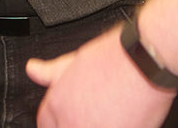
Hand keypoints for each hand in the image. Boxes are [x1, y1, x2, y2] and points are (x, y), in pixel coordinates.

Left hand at [27, 27, 175, 127]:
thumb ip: (51, 71)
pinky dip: (118, 126)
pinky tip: (124, 119)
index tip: (73, 115)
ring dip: (98, 123)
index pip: (47, 123)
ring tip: (111, 114)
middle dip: (78, 122)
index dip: (60, 119)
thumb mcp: (76, 59)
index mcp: (58, 104)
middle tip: (96, 112)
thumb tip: (32, 69)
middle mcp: (71, 124)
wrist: (145, 61)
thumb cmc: (115, 56)